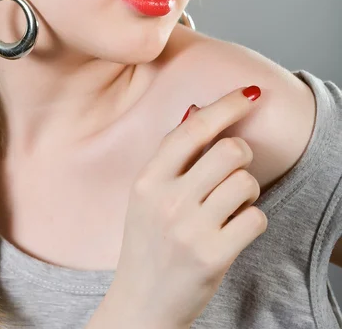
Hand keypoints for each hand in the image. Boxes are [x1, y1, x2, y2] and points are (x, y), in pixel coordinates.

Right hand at [106, 86, 267, 328]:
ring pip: (246, 183)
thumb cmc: (147, 245)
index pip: (192, 128)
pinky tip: (235, 230)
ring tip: (229, 207)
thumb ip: (171, 155)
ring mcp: (190, 229)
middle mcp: (167, 200)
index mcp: (148, 180)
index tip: (248, 94)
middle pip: (230, 150)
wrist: (141, 304)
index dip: (225, 106)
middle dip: (242, 155)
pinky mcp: (213, 256)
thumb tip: (197, 110)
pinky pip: (256, 218)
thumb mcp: (146, 196)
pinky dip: (253, 220)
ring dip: (247, 192)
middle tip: (233, 171)